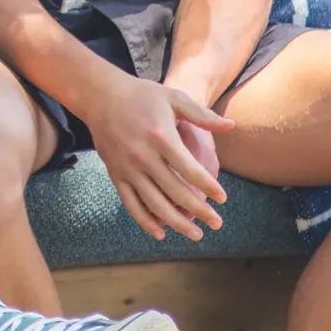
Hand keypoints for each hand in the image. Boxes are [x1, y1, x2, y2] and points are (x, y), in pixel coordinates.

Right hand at [75, 72, 233, 241]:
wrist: (100, 95)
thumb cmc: (142, 95)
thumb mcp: (173, 97)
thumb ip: (202, 115)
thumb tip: (230, 126)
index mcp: (161, 137)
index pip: (190, 170)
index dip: (208, 187)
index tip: (222, 199)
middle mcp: (143, 156)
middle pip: (176, 191)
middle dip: (200, 211)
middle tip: (217, 223)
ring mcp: (127, 168)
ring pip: (154, 204)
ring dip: (177, 223)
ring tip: (196, 235)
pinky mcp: (115, 174)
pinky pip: (130, 204)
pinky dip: (145, 221)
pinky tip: (160, 234)